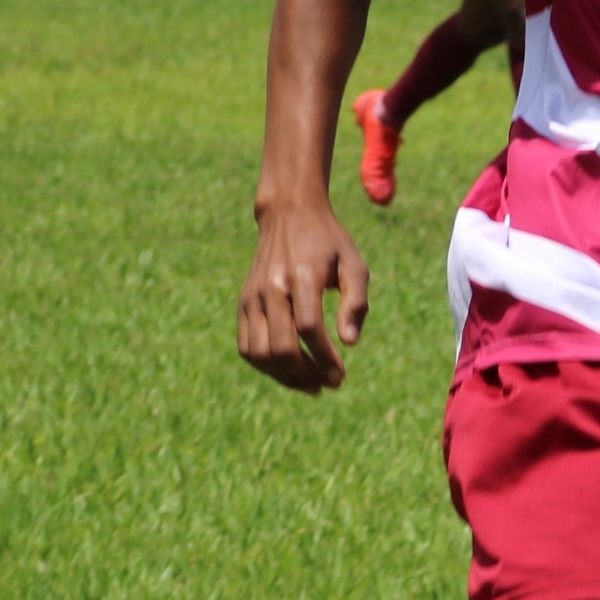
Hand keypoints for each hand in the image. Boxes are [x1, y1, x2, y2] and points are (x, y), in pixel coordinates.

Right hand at [237, 195, 371, 391]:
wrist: (289, 214)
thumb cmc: (329, 243)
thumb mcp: (354, 265)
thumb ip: (356, 302)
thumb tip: (350, 343)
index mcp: (302, 276)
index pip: (309, 328)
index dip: (324, 358)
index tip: (340, 374)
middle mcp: (272, 287)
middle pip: (282, 347)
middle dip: (308, 374)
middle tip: (331, 383)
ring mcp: (253, 296)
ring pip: (260, 353)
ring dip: (286, 377)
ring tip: (311, 385)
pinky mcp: (243, 303)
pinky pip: (247, 347)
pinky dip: (266, 367)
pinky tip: (290, 373)